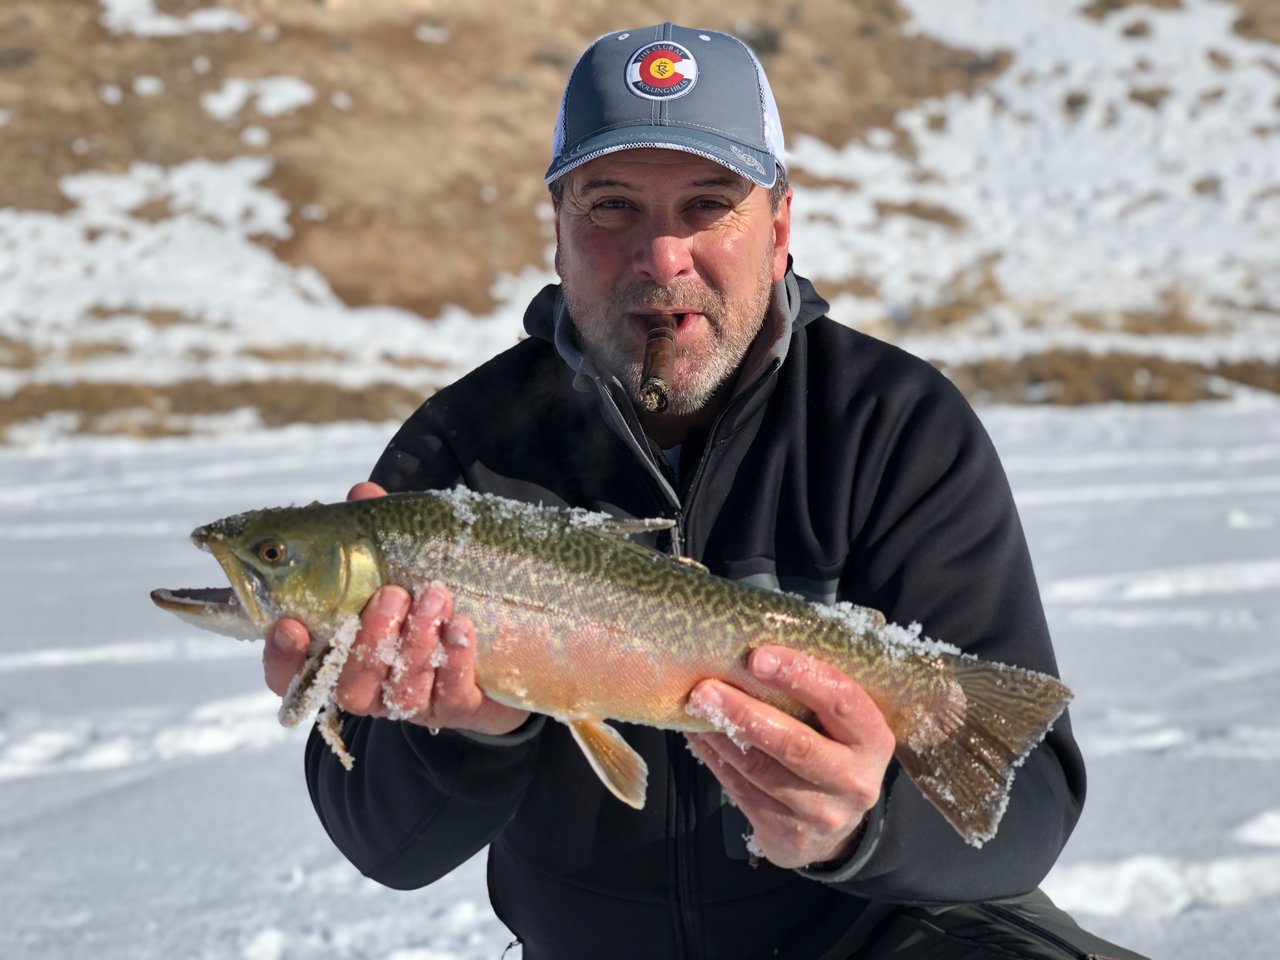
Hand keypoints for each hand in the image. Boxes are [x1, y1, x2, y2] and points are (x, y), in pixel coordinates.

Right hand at [263, 482, 528, 736]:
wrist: (497, 637)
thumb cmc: (424, 593)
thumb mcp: (400, 559)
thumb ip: (375, 532)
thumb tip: (363, 491)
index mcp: (339, 656)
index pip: (291, 674)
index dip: (283, 657)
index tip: (290, 625)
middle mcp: (370, 688)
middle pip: (352, 686)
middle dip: (370, 638)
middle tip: (392, 593)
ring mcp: (413, 703)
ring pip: (401, 693)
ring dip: (415, 643)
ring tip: (435, 597)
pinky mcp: (458, 708)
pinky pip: (451, 695)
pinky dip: (455, 661)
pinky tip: (462, 627)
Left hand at [685, 645, 894, 868]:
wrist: (837, 830)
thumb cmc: (832, 752)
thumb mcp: (841, 726)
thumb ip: (813, 694)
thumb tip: (753, 651)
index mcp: (873, 740)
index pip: (840, 700)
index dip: (799, 675)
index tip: (758, 656)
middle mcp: (853, 780)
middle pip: (795, 745)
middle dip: (745, 713)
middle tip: (706, 689)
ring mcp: (821, 813)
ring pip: (760, 770)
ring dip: (721, 735)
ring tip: (695, 707)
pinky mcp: (787, 834)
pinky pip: (741, 791)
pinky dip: (715, 759)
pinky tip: (699, 735)